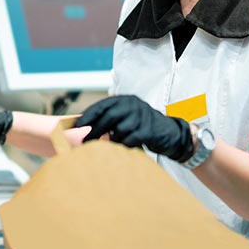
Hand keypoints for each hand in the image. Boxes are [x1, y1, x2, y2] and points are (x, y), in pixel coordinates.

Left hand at [74, 95, 193, 161]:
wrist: (171, 134)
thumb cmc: (143, 127)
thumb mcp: (127, 118)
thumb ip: (110, 120)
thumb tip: (84, 127)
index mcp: (125, 100)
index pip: (102, 105)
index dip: (89, 115)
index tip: (77, 125)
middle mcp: (133, 105)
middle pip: (108, 117)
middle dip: (95, 130)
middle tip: (86, 141)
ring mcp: (142, 116)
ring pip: (119, 130)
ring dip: (113, 141)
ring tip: (113, 146)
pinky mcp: (148, 129)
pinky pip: (129, 140)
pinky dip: (125, 146)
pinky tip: (125, 148)